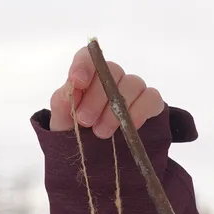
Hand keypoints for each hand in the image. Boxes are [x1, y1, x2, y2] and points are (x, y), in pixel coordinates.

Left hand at [48, 47, 164, 137]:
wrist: (94, 156)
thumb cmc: (76, 132)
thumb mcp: (61, 122)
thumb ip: (61, 104)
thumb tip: (70, 88)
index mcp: (87, 76)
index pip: (88, 57)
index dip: (84, 65)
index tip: (78, 82)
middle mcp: (111, 77)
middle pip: (112, 71)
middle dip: (96, 97)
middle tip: (85, 120)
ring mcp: (132, 88)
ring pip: (132, 84)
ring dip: (116, 110)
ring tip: (101, 132)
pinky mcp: (150, 102)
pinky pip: (151, 98)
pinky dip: (139, 112)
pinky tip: (128, 127)